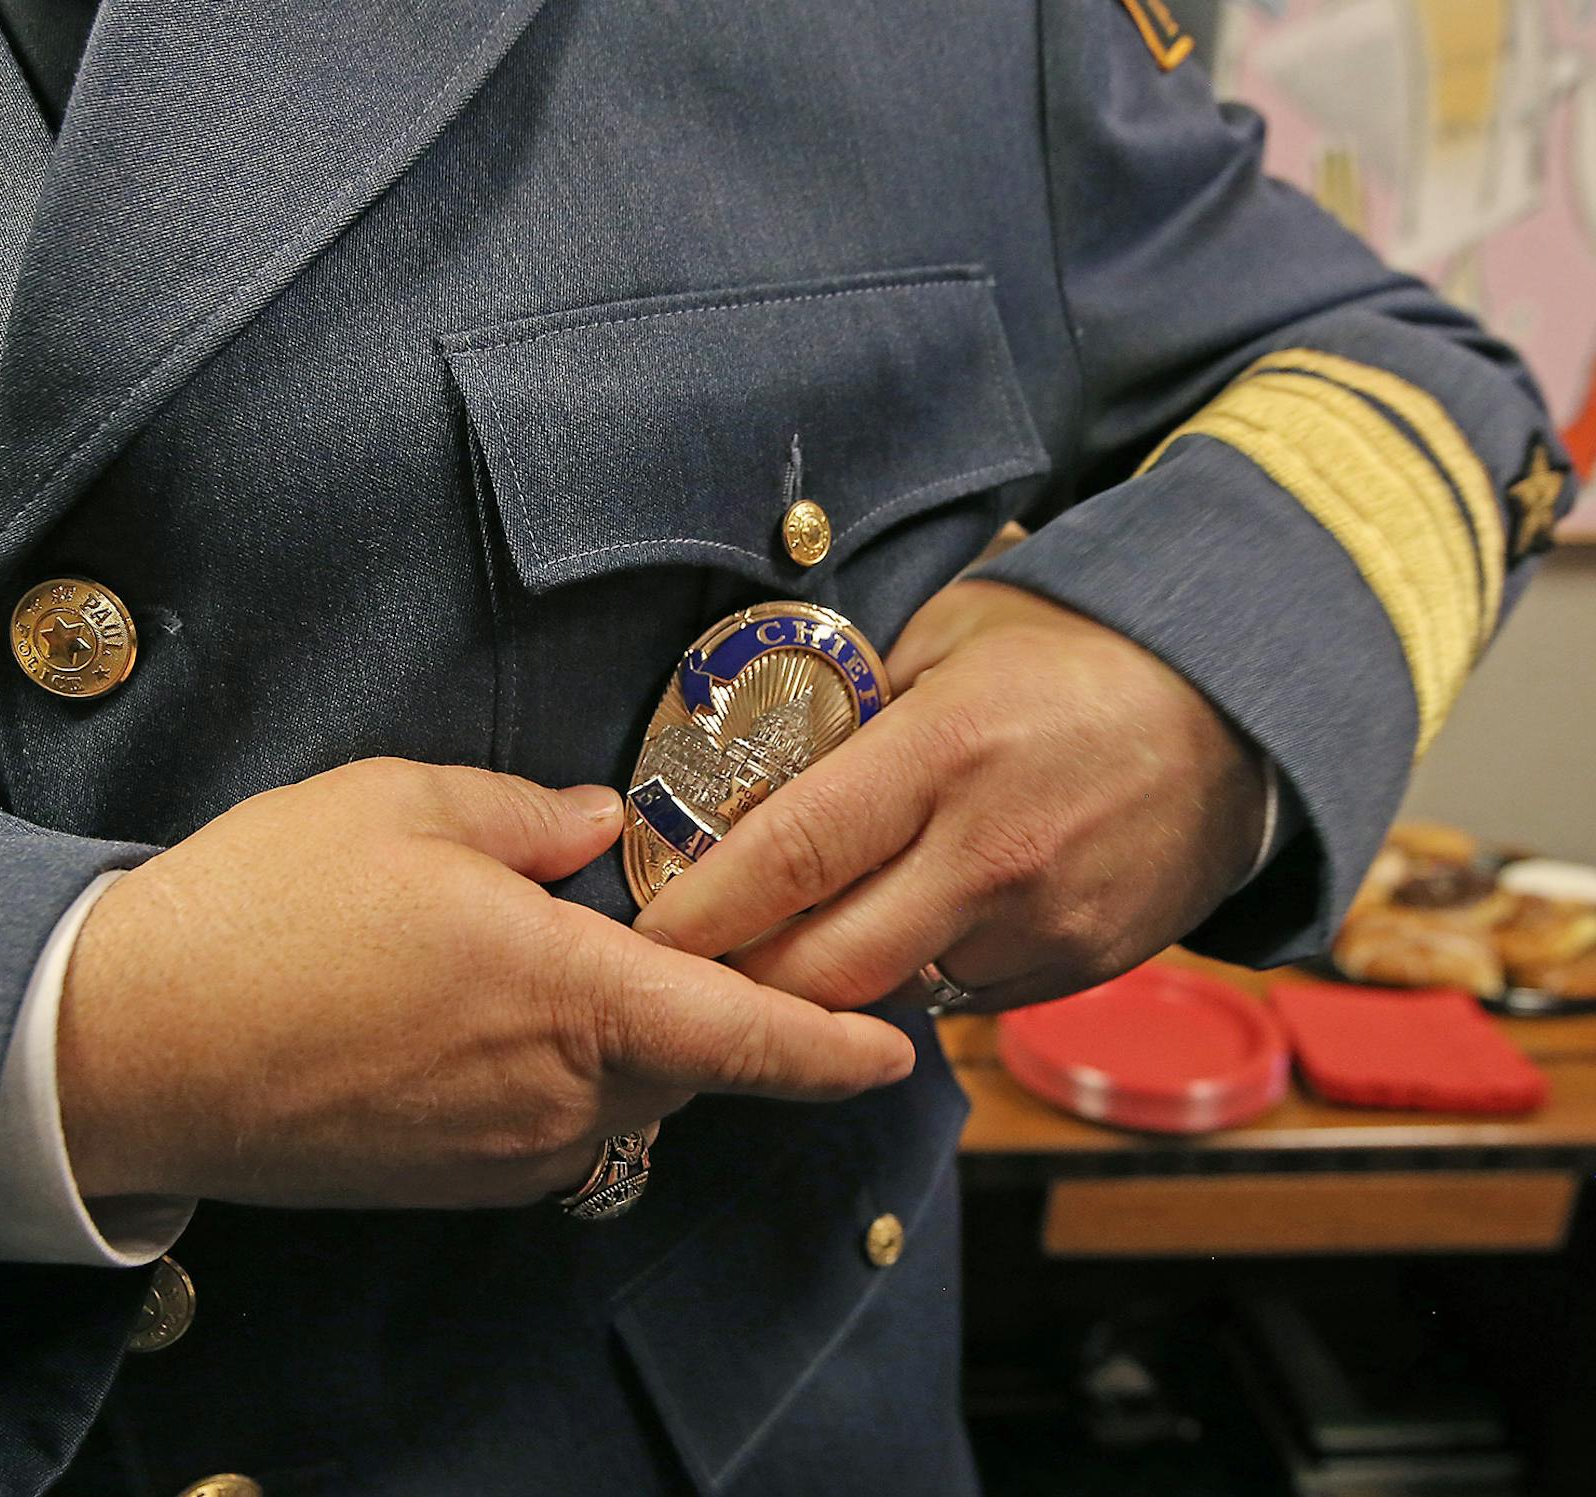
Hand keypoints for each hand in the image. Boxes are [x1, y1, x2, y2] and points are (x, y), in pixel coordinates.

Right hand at [56, 758, 914, 1205]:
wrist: (126, 1047)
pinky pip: (547, 1132)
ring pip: (615, 1099)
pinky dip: (552, 1078)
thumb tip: (597, 832)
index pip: (744, 1033)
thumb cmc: (261, 912)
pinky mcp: (450, 1185)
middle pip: (684, 1062)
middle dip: (695, 1005)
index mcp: (566, 991)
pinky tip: (467, 1019)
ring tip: (528, 964)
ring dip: (613, 1039)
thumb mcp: (398, 806)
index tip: (897, 1053)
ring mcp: (501, 1154)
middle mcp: (555, 1094)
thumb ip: (527, 816)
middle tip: (651, 930)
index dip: (831, 1047)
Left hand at [632, 581, 1266, 1012]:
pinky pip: (964, 994)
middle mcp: (993, 855)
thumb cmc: (1076, 649)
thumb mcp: (950, 633)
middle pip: (826, 968)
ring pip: (891, 993)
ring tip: (802, 929)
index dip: (702, 911)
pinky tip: (915, 916)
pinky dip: (920, 970)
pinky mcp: (1083, 965)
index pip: (791, 856)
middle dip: (745, 979)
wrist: (1245, 702)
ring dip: (833, 978)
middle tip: (694, 962)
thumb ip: (852, 705)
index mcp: (946, 753)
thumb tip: (748, 764)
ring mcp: (1046, 924)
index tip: (641, 933)